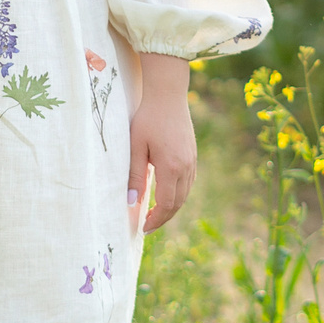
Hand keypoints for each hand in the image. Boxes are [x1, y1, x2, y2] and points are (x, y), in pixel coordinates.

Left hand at [127, 52, 196, 232]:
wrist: (167, 95)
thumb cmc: (147, 118)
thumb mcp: (136, 146)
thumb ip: (135, 175)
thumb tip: (131, 202)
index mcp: (171, 167)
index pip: (167, 204)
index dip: (156, 219)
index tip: (143, 228)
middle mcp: (186, 167)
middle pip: (178, 203)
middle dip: (163, 218)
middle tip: (148, 226)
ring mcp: (192, 161)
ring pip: (185, 194)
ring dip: (171, 208)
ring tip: (156, 215)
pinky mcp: (192, 155)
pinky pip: (188, 183)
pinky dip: (178, 195)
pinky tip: (167, 195)